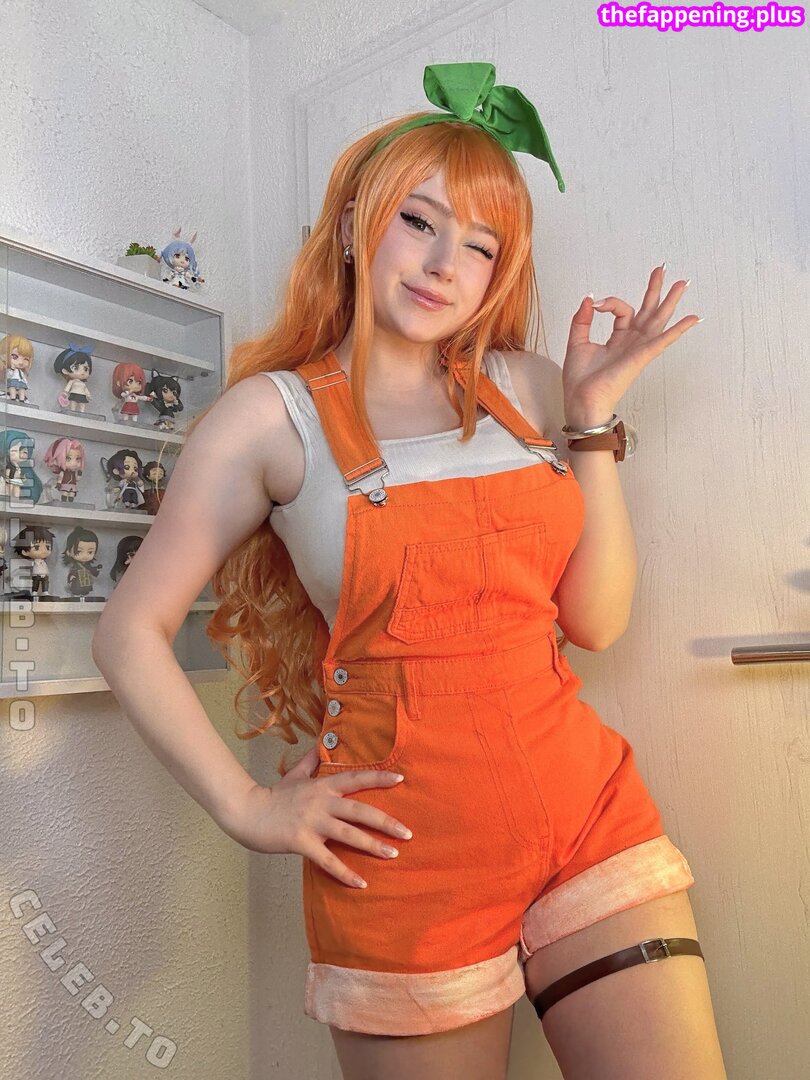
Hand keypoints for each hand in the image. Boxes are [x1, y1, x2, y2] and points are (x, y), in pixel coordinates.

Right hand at [219, 747, 411, 888]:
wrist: (246, 810)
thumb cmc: (271, 795)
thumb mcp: (294, 776)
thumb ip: (310, 763)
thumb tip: (319, 747)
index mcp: (322, 786)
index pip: (356, 778)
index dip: (379, 777)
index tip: (401, 778)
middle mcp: (321, 802)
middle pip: (360, 811)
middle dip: (386, 822)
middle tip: (408, 833)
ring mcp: (312, 822)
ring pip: (349, 834)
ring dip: (373, 845)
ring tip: (392, 854)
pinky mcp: (301, 842)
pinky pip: (328, 860)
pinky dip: (345, 873)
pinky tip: (361, 882)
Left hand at [563, 265, 699, 426]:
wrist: (580, 401)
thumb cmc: (580, 380)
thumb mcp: (577, 342)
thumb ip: (582, 320)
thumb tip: (590, 298)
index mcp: (618, 339)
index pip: (622, 311)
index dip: (610, 302)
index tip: (596, 303)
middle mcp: (631, 343)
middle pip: (648, 311)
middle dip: (656, 290)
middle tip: (663, 270)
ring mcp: (638, 349)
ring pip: (658, 320)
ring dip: (670, 301)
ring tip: (683, 283)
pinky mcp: (641, 357)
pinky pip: (663, 341)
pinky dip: (678, 330)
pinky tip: (693, 318)